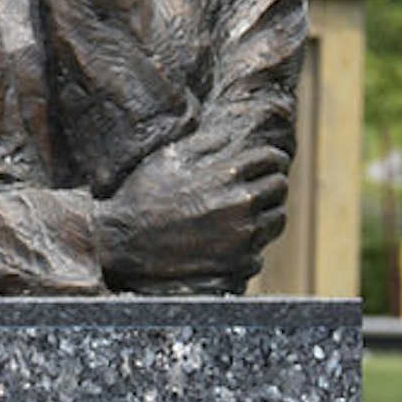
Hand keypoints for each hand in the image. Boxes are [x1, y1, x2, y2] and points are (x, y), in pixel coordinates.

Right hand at [94, 118, 290, 291]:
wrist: (121, 244)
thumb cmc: (141, 198)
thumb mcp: (169, 159)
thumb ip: (205, 142)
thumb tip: (232, 134)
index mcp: (228, 175)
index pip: (272, 159)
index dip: (272, 158)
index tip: (268, 163)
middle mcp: (241, 206)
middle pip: (280, 188)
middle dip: (270, 184)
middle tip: (255, 188)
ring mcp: (242, 240)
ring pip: (276, 221)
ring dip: (265, 215)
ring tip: (242, 216)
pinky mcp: (237, 267)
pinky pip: (258, 253)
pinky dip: (248, 247)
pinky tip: (225, 243)